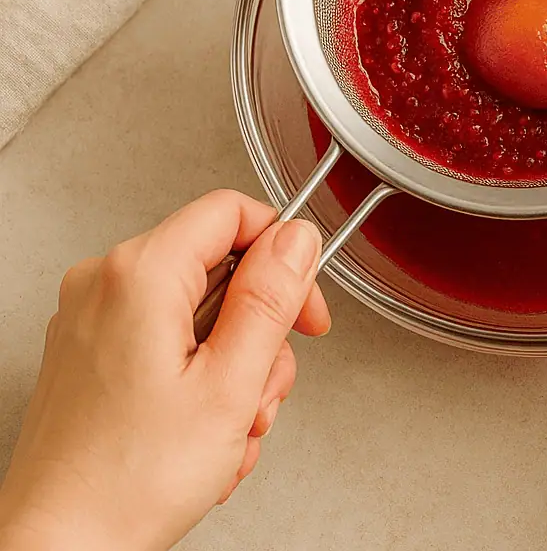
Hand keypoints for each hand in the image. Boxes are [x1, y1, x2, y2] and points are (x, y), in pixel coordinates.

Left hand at [0, 191, 330, 550]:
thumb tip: (297, 239)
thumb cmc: (125, 484)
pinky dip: (198, 379)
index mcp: (138, 274)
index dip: (283, 253)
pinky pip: (169, 339)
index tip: (304, 304)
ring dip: (233, 369)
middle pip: (221, 268)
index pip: (233, 212)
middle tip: (261, 389)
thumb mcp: (229, 385)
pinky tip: (201, 433)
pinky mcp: (91, 351)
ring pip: (200, 311)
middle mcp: (105, 283)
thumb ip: (270, 298)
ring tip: (229, 428)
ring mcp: (92, 318)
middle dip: (258, 333)